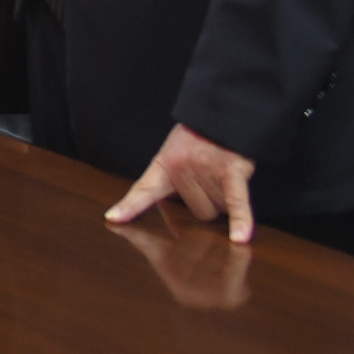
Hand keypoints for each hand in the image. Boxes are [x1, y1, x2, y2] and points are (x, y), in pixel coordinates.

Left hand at [107, 124, 257, 242]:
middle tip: (210, 181)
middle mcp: (182, 168)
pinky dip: (241, 221)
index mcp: (165, 165)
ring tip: (224, 178)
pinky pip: (236, 203)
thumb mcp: (175, 154)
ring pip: (217, 211)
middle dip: (207, 205)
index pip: (144, 189)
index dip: (130, 206)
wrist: (224, 114)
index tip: (112, 218)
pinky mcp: (232, 172)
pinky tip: (240, 239)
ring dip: (224, 203)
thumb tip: (171, 215)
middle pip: (197, 213)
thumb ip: (170, 181)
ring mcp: (206, 170)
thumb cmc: (200, 140)